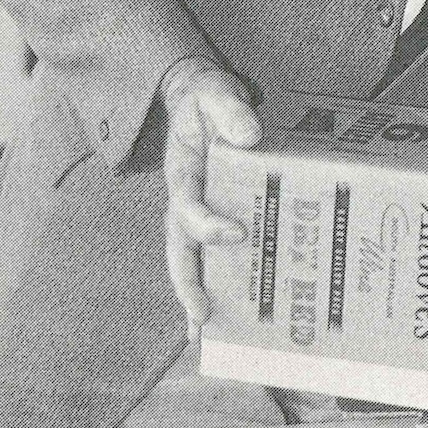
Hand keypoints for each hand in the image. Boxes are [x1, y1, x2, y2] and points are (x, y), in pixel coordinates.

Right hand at [162, 58, 261, 338]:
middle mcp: (185, 199)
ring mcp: (197, 210)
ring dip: (195, 294)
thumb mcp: (218, 94)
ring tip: (206, 333)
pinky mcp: (214, 214)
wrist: (198, 97)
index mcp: (183, 173)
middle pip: (178, 248)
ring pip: (190, 259)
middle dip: (187, 282)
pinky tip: (226, 315)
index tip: (238, 232)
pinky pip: (210, 252)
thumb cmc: (208, 98)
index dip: (207, 223)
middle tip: (201, 315)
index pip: (188, 206)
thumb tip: (249, 135)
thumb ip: (231, 110)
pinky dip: (213, 283)